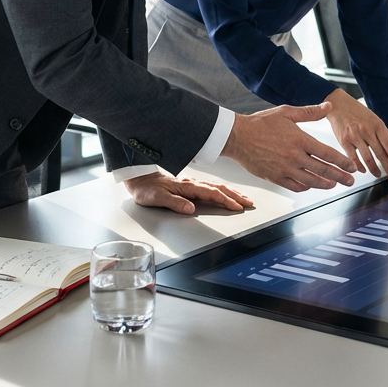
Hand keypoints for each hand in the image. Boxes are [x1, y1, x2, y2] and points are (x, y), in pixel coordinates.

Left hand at [123, 173, 253, 214]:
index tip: (237, 206)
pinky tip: (226, 193)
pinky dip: (222, 190)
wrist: (138, 177)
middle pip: (219, 188)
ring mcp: (191, 184)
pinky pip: (210, 187)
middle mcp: (191, 184)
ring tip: (243, 198)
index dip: (226, 200)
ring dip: (231, 192)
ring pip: (216, 186)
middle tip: (249, 202)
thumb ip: (174, 203)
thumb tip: (191, 208)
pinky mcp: (189, 185)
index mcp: (186, 186)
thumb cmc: (146, 188)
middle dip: (235, 195)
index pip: (211, 194)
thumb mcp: (156, 198)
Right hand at [220, 101, 359, 192]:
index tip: (352, 166)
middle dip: (340, 176)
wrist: (236, 136)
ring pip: (311, 181)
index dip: (343, 161)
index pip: (328, 153)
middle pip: (323, 170)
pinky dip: (305, 187)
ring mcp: (284, 169)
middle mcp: (294, 156)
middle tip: (351, 181)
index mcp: (299, 139)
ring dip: (325, 184)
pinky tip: (311, 185)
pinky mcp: (275, 178)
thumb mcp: (286, 112)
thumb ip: (309, 112)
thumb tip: (328, 107)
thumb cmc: (260, 123)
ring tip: (334, 185)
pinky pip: (294, 186)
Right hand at [324, 89, 387, 182]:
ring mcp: (355, 136)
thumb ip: (386, 134)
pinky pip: (353, 158)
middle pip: (380, 153)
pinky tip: (363, 170)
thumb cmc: (357, 112)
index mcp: (377, 124)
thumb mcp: (375, 119)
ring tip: (378, 175)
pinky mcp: (344, 141)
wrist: (338, 104)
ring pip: (367, 158)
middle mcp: (367, 130)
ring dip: (374, 169)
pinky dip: (359, 166)